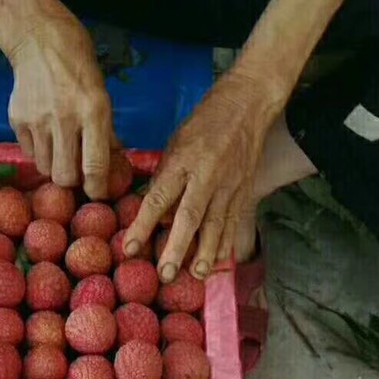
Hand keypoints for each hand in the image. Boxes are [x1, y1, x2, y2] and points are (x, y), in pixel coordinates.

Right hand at [8, 17, 113, 199]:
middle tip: (76, 169)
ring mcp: (37, 120)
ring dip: (54, 165)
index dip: (97, 188)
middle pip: (64, 177)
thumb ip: (106, 134)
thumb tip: (112, 168)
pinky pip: (29, 153)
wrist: (41, 42)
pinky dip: (39, 150)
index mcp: (93, 112)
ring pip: (45, 169)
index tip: (97, 193)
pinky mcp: (18, 120)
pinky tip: (44, 132)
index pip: (94, 167)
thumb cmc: (79, 70)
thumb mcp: (102, 97)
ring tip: (59, 146)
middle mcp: (64, 118)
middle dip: (72, 179)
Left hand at [123, 69, 279, 279]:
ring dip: (206, 253)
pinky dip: (226, 243)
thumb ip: (164, 178)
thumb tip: (152, 212)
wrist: (249, 103)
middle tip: (166, 274)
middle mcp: (206, 175)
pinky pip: (234, 221)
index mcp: (182, 161)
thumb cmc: (205, 122)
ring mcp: (229, 184)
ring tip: (196, 275)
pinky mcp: (245, 189)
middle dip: (177, 248)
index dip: (142, 226)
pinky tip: (219, 261)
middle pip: (189, 217)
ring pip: (216, 224)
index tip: (129, 248)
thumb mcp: (176, 143)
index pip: (158, 198)